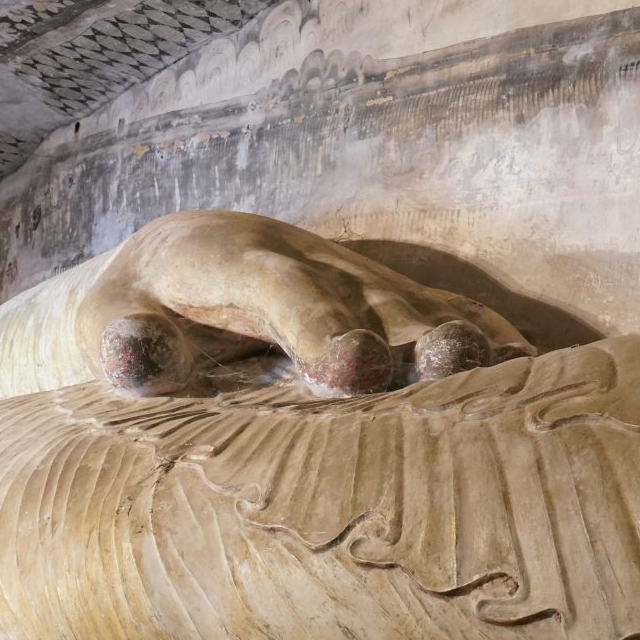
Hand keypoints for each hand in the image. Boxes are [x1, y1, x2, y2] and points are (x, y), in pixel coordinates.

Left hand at [81, 211, 533, 398]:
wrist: (173, 272)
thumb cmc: (135, 314)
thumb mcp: (107, 324)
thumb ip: (122, 341)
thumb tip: (134, 354)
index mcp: (228, 257)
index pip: (276, 285)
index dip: (317, 322)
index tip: (351, 372)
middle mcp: (306, 259)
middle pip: (365, 294)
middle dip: (407, 332)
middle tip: (446, 369)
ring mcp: (355, 280)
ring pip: (414, 308)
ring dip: (460, 343)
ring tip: (509, 381)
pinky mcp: (388, 306)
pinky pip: (446, 319)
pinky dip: (488, 345)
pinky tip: (532, 380)